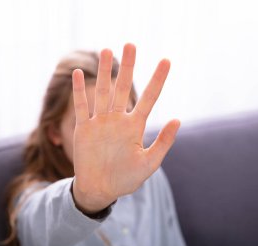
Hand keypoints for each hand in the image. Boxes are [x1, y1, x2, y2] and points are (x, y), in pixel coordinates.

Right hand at [72, 43, 179, 213]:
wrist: (101, 189)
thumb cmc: (126, 179)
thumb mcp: (149, 163)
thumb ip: (163, 142)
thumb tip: (178, 119)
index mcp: (135, 126)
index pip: (149, 98)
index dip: (157, 80)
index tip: (166, 61)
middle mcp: (118, 120)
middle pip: (123, 88)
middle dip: (128, 67)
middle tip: (131, 45)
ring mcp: (101, 123)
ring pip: (103, 92)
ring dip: (105, 73)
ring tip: (108, 50)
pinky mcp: (85, 129)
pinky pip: (82, 107)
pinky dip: (79, 91)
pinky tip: (80, 74)